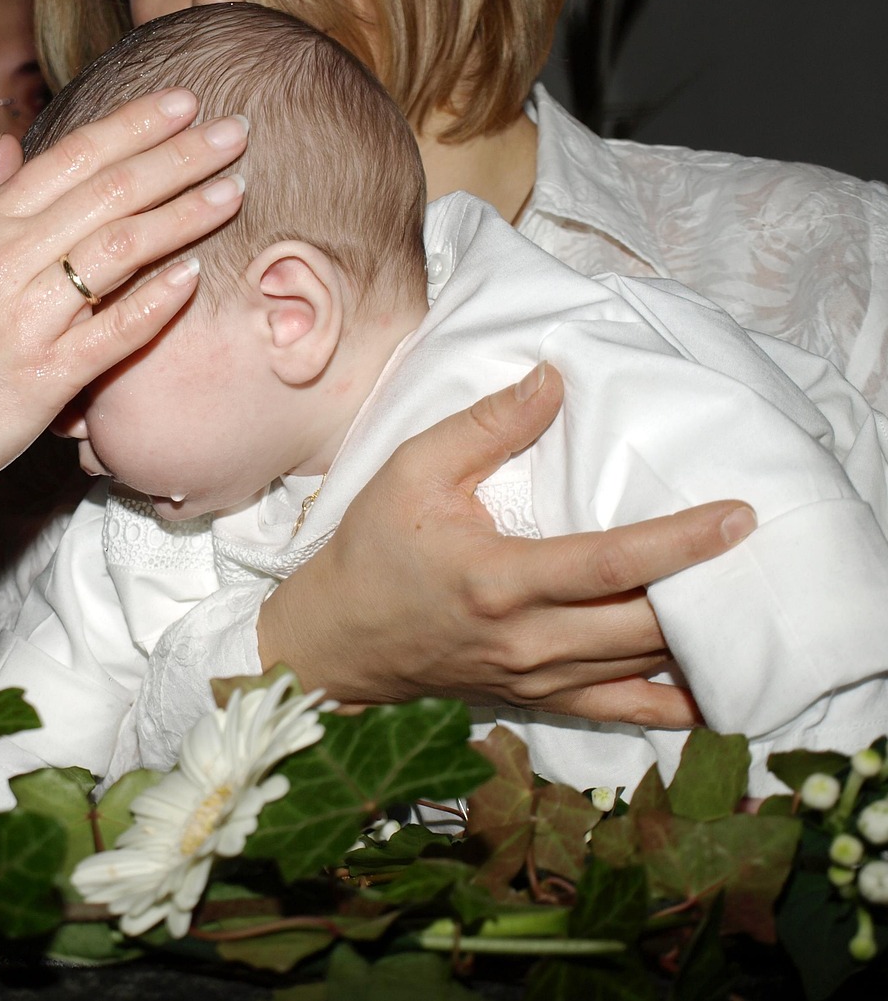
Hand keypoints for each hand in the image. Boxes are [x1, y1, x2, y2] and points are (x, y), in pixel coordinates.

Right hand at [0, 90, 247, 541]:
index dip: (132, 126)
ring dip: (181, 216)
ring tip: (231, 192)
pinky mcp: (42, 377)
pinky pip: (110, 331)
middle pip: (108, 191)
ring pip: (117, 249)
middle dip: (177, 157)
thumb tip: (4, 149)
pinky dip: (154, 301)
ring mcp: (26, 318)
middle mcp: (6, 261)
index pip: (71, 159)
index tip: (182, 105)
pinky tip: (194, 278)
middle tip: (232, 134)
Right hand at [258, 363, 756, 726]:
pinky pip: (619, 713)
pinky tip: (716, 695)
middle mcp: (527, 640)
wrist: (337, 640)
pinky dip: (673, 708)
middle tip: (757, 550)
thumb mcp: (412, 471)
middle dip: (708, 589)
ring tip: (745, 598)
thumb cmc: (372, 551)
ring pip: (641, 667)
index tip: (737, 516)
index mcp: (499, 581)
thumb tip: (553, 382)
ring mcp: (536, 678)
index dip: (680, 542)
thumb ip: (486, 427)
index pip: (610, 565)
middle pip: (642, 624)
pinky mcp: (537, 698)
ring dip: (699, 638)